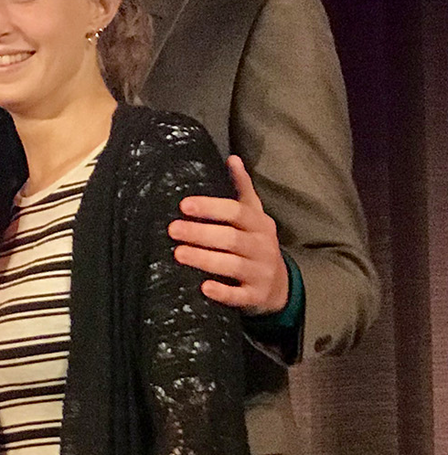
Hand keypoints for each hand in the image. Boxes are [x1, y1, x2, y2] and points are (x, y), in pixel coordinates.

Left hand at [169, 156, 288, 314]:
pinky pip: (239, 296)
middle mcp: (262, 246)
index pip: (237, 212)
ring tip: (178, 253)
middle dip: (201, 233)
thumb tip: (232, 158)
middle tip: (173, 229)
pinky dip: (223, 292)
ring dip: (205, 259)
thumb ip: (242, 189)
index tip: (184, 205)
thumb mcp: (254, 216)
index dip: (211, 208)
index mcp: (259, 224)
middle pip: (231, 238)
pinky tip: (204, 287)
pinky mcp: (255, 296)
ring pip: (233, 265)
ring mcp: (260, 272)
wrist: (280, 285)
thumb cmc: (257, 244)